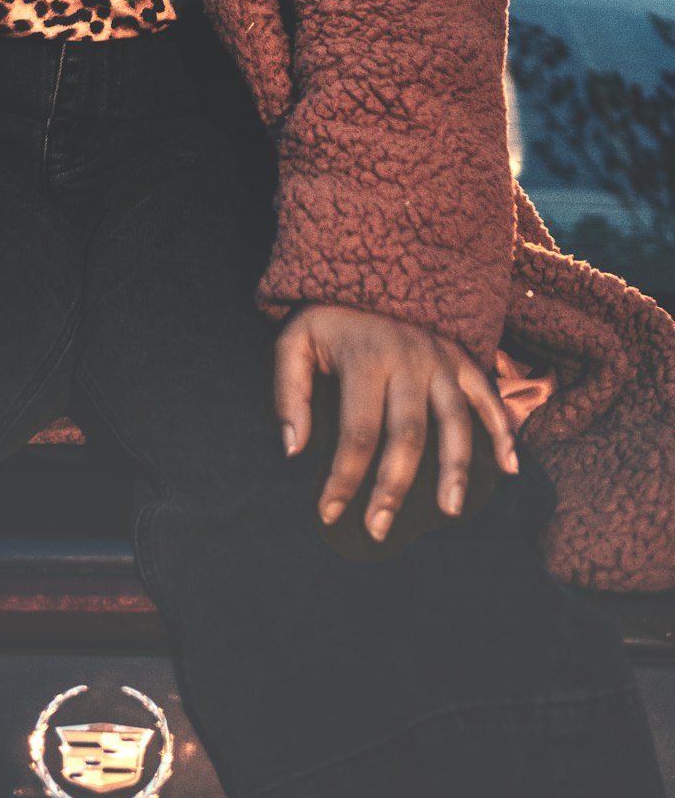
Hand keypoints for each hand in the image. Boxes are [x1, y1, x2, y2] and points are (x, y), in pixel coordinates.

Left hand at [273, 304, 518, 541]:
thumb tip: (293, 450)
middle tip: (378, 529)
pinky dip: (504, 432)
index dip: (344, 478)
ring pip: (455, 422)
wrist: (368, 268)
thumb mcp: (293, 342)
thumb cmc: (327, 320)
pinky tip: (508, 469)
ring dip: (455, 469)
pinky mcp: (462, 358)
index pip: (357, 433)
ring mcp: (441, 359)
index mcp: (366, 358)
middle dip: (394, 488)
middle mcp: (409, 359)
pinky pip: (489, 397)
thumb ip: (288, 393)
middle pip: (408, 435)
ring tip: (449, 511)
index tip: (329, 513)